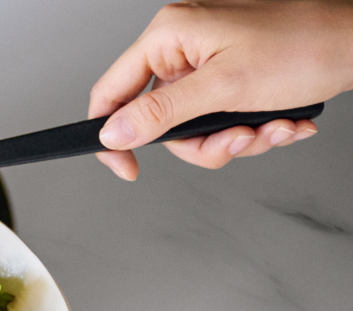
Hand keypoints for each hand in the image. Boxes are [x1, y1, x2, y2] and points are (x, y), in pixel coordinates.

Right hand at [91, 0, 352, 179]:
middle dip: (206, 143)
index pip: (111, 92)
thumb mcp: (225, 88)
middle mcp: (182, 46)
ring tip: (273, 128)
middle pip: (160, 120)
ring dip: (238, 140)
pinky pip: (221, 119)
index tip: (128, 168)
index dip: (113, 135)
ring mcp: (207, 60)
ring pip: (195, 128)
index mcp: (168, 36)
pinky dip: (253, 129)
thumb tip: (113, 133)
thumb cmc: (304, 45)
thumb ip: (161, 114)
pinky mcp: (230, 74)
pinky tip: (283, 120)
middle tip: (239, 139)